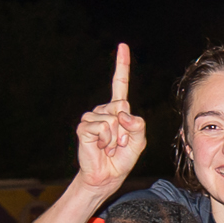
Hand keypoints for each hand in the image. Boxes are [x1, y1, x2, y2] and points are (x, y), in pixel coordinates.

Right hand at [73, 43, 146, 193]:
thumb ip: (138, 125)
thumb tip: (122, 113)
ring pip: (113, 119)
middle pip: (122, 106)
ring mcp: (92, 117)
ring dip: (116, 137)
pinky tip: (102, 147)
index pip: (120, 85)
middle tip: (119, 143)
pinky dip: (107, 140)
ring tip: (110, 146)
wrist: (107, 176)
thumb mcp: (139, 142)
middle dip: (126, 128)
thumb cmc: (122, 158)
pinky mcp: (84, 127)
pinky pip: (103, 127)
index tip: (122, 46)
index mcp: (118, 110)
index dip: (121, 65)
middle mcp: (104, 110)